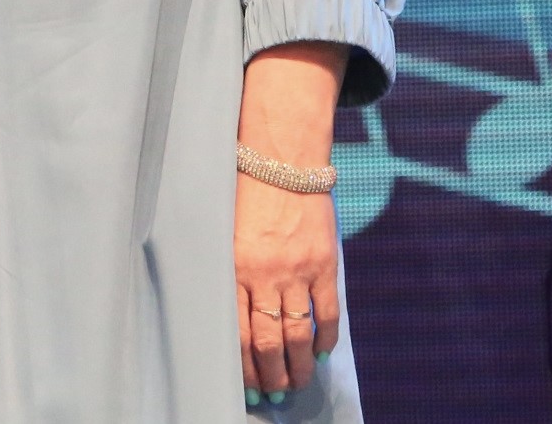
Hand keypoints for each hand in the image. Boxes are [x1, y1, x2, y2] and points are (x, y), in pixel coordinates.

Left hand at [235, 41, 348, 401]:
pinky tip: (320, 351)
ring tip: (297, 382)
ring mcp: (296, 271)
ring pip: (297, 334)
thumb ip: (230, 274)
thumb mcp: (225, 233)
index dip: (244, 367)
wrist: (280, 158)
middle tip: (275, 393)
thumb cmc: (243, 194)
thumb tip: (236, 320)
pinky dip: (325, 338)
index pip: (238, 333)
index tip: (248, 386)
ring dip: (298, 366)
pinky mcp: (323, 263)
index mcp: (233, 268)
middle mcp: (264, 274)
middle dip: (272, 375)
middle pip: (268, 342)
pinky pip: (326, 312)